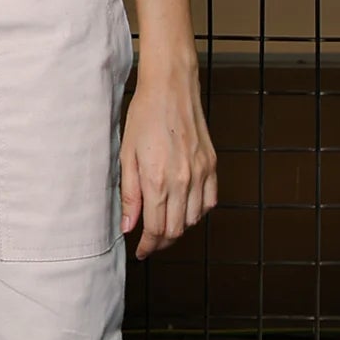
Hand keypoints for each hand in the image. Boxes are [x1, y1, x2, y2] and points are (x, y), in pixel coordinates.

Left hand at [119, 66, 217, 257]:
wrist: (171, 89)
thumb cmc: (144, 116)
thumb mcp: (127, 156)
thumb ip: (129, 194)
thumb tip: (128, 226)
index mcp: (156, 180)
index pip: (156, 229)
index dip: (148, 246)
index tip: (141, 251)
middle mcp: (182, 181)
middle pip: (176, 230)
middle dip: (162, 241)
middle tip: (150, 242)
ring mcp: (201, 174)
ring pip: (194, 219)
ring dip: (179, 228)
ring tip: (165, 224)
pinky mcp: (212, 165)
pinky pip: (210, 201)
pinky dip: (198, 211)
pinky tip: (185, 207)